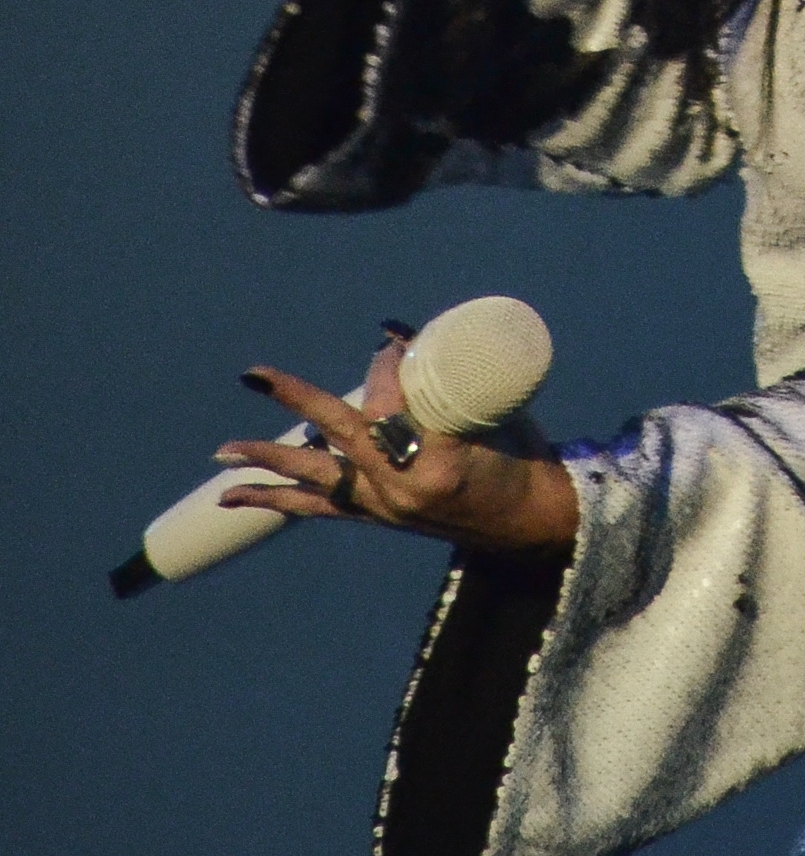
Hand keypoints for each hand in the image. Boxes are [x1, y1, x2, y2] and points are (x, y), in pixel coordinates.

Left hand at [214, 335, 578, 556]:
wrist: (529, 522)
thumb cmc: (520, 456)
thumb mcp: (492, 409)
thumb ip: (441, 374)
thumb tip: (389, 332)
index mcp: (437, 462)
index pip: (390, 403)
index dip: (386, 365)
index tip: (393, 345)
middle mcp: (401, 490)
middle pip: (338, 436)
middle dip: (296, 399)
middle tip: (255, 374)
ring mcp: (385, 508)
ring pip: (315, 479)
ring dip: (267, 462)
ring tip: (222, 451)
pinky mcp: (377, 517)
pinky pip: (318, 509)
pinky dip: (277, 498)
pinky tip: (236, 496)